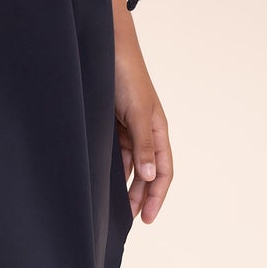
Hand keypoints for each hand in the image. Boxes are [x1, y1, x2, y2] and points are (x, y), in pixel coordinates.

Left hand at [114, 41, 172, 222]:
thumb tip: (150, 177)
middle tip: (128, 220)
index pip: (163, 171)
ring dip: (125, 184)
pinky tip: (103, 180)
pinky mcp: (111, 122)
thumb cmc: (127, 75)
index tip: (147, 218)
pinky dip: (112, 167)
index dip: (157, 195)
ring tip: (114, 207)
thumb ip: (144, 145)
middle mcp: (145, 131)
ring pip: (130, 164)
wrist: (106, 47)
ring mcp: (128, 127)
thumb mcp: (138, 112)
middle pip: (147, 172)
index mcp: (158, 129)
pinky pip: (115, 151)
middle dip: (141, 196)